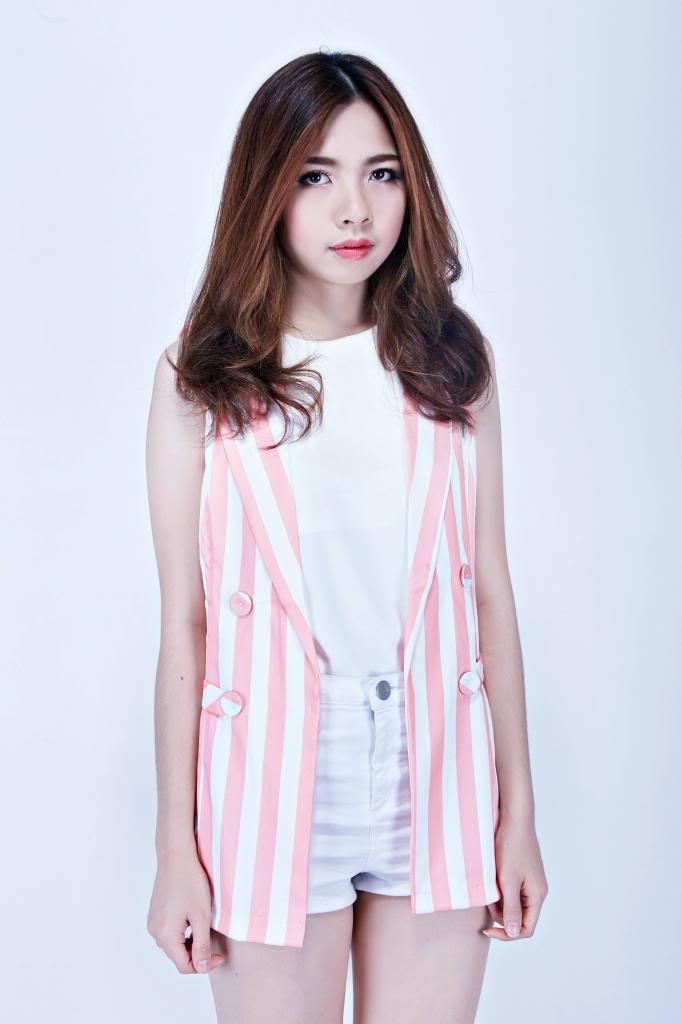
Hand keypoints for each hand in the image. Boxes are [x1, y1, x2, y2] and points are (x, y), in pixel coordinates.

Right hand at [147, 850, 226, 972]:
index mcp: (165, 935)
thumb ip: (202, 945)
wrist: (176, 856)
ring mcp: (153, 921)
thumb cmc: (190, 882)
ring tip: (205, 928)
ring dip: (190, 943)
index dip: (204, 965)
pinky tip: (194, 920)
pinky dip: (183, 933)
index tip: (219, 955)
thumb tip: (201, 968)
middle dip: (197, 953)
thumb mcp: (201, 917)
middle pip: (177, 956)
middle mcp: (154, 931)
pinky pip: (169, 931)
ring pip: (173, 944)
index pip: (184, 965)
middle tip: (215, 943)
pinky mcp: (155, 912)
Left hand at [483, 817, 547, 940]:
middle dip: (501, 915)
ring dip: (500, 902)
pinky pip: (513, 891)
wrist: (514, 819)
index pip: (527, 929)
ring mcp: (531, 881)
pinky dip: (501, 891)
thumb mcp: (508, 881)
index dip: (507, 934)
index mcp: (537, 895)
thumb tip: (515, 933)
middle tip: (487, 901)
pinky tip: (493, 880)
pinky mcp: (524, 873)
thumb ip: (511, 908)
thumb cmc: (511, 848)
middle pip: (520, 918)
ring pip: (515, 904)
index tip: (488, 929)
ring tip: (489, 887)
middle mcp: (537, 891)